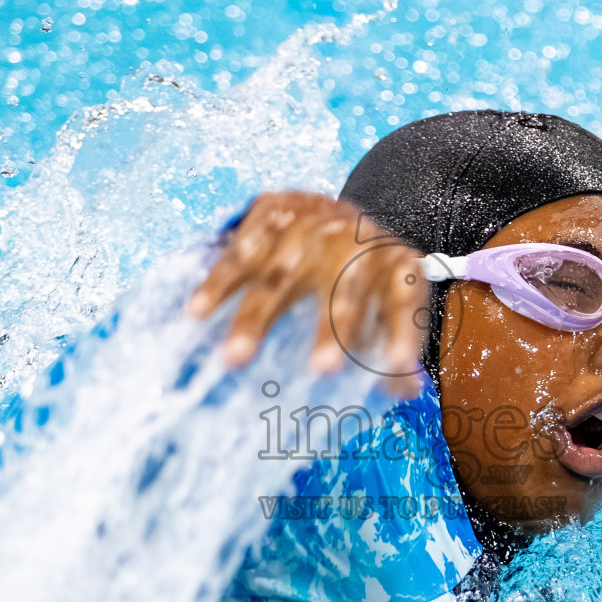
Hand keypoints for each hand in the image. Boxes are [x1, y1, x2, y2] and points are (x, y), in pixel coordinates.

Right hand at [186, 192, 427, 396]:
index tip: (398, 367)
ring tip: (234, 360)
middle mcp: (355, 239)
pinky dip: (218, 282)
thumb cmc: (360, 275)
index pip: (404, 295)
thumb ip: (395, 344)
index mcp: (392, 261)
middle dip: (333, 328)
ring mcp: (310, 223)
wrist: (329, 210)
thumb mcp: (386, 301)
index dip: (404, 330)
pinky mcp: (272, 211)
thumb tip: (402, 391)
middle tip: (322, 370)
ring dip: (255, 316)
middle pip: (345, 286)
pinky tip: (197, 313)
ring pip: (281, 272)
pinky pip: (240, 249)